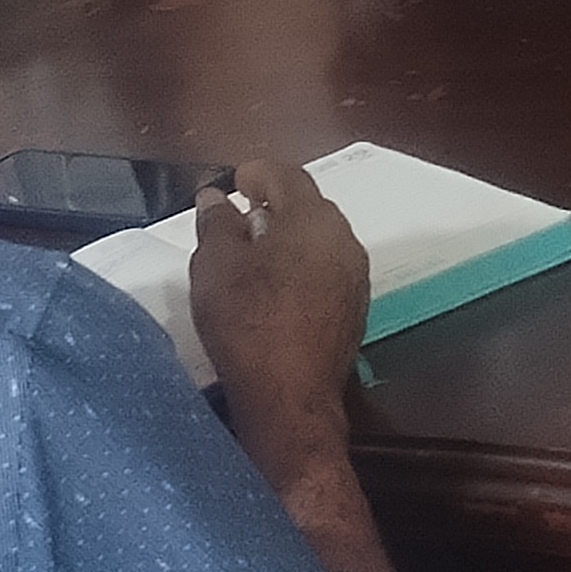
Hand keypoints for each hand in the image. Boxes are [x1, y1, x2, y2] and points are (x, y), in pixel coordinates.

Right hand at [188, 160, 370, 456]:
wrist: (290, 398)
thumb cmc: (247, 323)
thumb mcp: (215, 267)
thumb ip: (216, 224)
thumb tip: (215, 198)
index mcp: (313, 219)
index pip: (288, 177)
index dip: (259, 173)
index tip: (236, 182)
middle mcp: (345, 241)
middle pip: (310, 206)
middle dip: (276, 204)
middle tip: (243, 215)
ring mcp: (355, 277)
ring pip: (320, 241)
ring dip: (290, 237)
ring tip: (255, 252)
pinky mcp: (354, 310)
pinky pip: (326, 271)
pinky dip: (302, 266)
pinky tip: (276, 287)